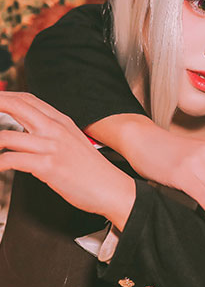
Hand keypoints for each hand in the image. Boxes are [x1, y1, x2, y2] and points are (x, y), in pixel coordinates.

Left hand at [0, 93, 135, 229]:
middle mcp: (55, 129)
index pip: (27, 99)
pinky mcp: (49, 166)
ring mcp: (51, 147)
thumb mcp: (73, 143)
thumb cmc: (93, 171)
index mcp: (62, 121)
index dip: (5, 97)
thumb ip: (53, 134)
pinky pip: (12, 160)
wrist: (112, 189)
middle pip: (16, 106)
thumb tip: (30, 134)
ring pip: (7, 136)